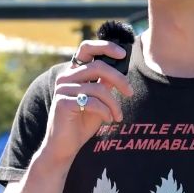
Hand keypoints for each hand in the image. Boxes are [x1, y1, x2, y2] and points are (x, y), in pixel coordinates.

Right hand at [40, 40, 132, 162]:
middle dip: (119, 79)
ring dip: (114, 104)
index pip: (87, 48)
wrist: (65, 146)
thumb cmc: (82, 122)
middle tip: (130, 92)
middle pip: (98, 66)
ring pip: (99, 88)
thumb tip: (121, 70)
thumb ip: (105, 84)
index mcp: (74, 73)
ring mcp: (63, 89)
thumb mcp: (99, 100)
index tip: (123, 53)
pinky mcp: (63, 103)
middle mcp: (66, 77)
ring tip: (118, 116)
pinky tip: (108, 120)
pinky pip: (93, 102)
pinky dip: (105, 112)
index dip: (105, 46)